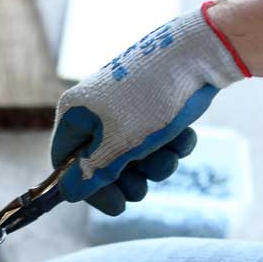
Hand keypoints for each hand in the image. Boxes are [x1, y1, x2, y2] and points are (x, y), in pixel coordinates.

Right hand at [52, 3, 248, 214]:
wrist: (196, 56)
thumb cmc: (148, 100)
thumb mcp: (118, 146)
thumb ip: (93, 173)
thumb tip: (67, 194)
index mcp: (75, 115)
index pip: (66, 164)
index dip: (89, 189)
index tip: (117, 205)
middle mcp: (95, 112)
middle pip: (103, 165)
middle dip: (130, 179)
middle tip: (145, 186)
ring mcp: (125, 110)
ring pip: (135, 156)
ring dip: (156, 164)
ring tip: (169, 155)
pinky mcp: (153, 109)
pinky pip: (156, 140)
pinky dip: (172, 145)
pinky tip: (184, 137)